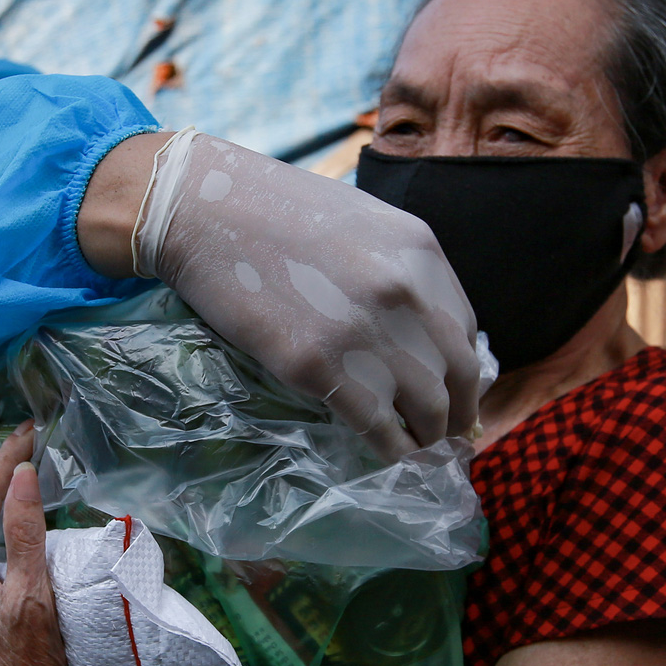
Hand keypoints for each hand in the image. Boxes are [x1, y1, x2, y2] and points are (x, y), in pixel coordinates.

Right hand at [79, 133, 480, 460]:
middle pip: (459, 375)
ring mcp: (364, 331)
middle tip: (450, 438)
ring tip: (420, 454)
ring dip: (429, 441)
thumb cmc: (272, 209)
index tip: (454, 393)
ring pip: (427, 409)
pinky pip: (377, 426)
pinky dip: (392, 450)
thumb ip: (396, 271)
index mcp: (420, 253)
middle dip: (459, 415)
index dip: (461, 370)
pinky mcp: (318, 366)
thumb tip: (415, 329)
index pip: (464, 329)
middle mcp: (406, 293)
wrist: (201, 209)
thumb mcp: (361, 224)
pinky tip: (389, 457)